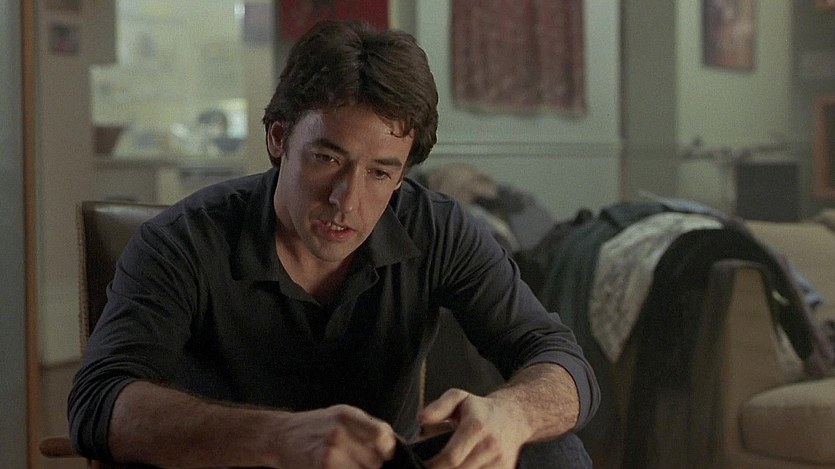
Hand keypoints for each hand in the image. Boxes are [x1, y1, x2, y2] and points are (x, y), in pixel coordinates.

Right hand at [270, 404, 396, 468]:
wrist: (281, 436)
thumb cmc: (315, 426)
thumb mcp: (342, 416)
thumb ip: (368, 426)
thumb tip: (394, 443)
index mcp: (347, 416)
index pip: (383, 436)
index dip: (387, 448)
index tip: (383, 453)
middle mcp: (339, 433)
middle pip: (375, 460)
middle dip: (372, 464)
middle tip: (358, 460)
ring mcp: (329, 454)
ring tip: (346, 464)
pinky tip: (338, 468)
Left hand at [418, 389, 529, 468]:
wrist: (513, 417)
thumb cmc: (480, 409)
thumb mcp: (458, 398)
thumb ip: (438, 407)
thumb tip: (421, 419)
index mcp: (477, 426)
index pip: (452, 457)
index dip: (434, 465)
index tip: (422, 465)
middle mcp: (490, 445)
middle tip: (430, 467)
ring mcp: (500, 461)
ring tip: (447, 465)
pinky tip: (462, 466)